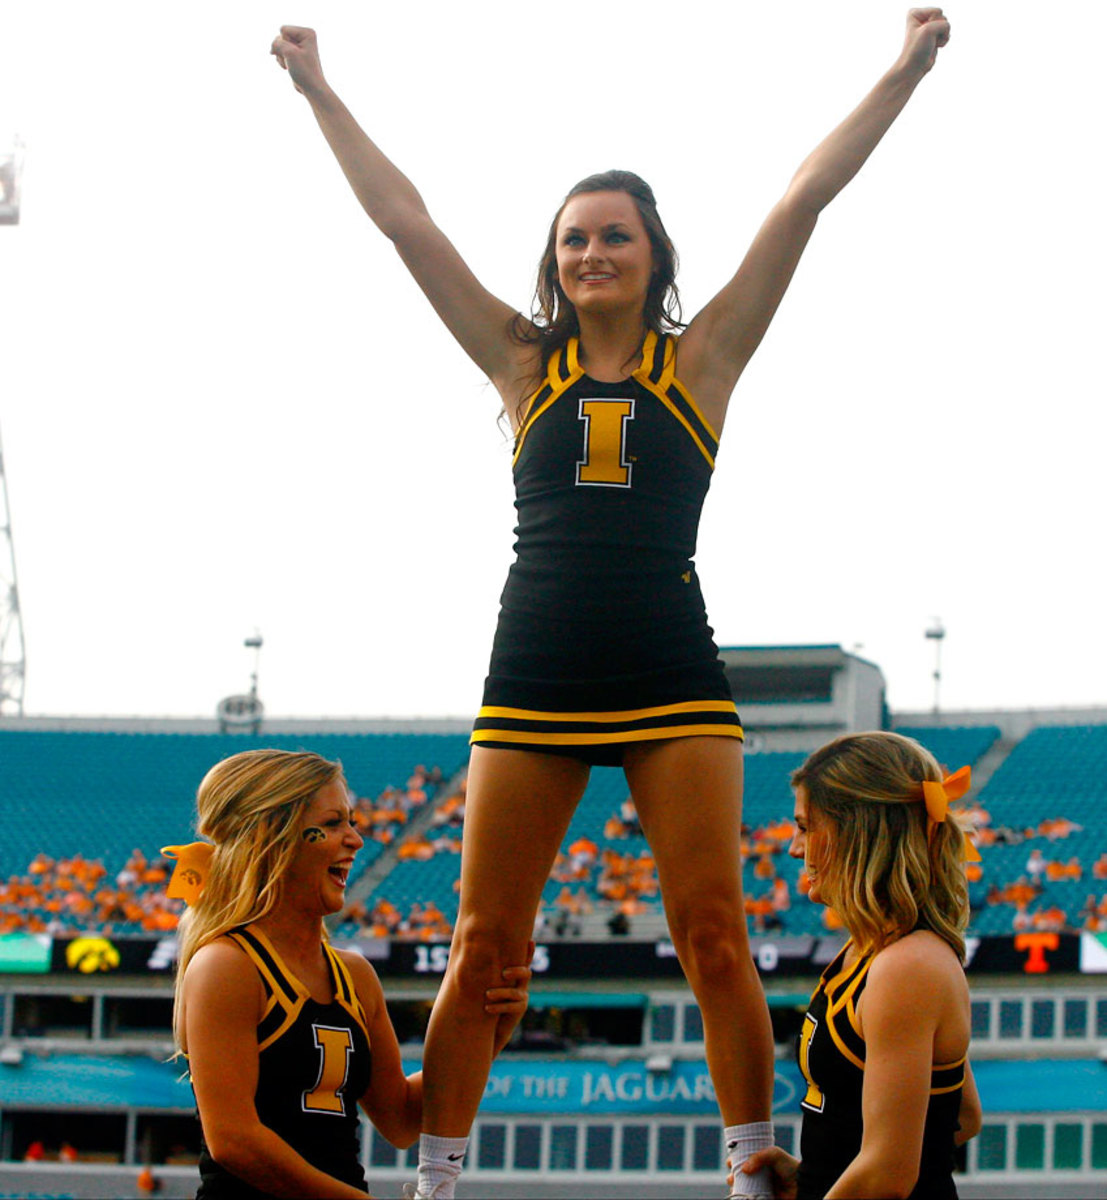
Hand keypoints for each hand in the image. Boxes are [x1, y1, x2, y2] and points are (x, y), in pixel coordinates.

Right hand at [271, 25, 327, 95]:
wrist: (312, 88)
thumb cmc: (305, 71)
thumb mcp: (289, 53)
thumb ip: (276, 43)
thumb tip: (271, 49)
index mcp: (307, 32)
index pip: (283, 30)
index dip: (285, 44)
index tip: (297, 55)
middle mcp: (304, 36)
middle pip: (280, 37)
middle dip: (282, 51)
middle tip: (294, 61)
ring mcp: (299, 45)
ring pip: (278, 45)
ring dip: (281, 57)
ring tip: (292, 65)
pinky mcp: (294, 53)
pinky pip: (280, 52)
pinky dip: (282, 60)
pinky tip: (290, 67)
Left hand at [486, 941, 533, 1056]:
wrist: (492, 1024)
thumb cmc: (485, 997)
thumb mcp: (487, 982)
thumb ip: (486, 970)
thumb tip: (469, 951)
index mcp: (515, 973)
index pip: (523, 960)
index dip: (529, 951)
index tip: (530, 940)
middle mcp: (521, 983)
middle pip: (526, 973)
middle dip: (516, 971)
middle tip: (503, 973)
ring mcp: (522, 996)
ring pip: (515, 992)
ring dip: (500, 993)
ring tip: (487, 995)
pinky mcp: (520, 1009)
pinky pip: (511, 1007)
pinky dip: (498, 1006)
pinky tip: (487, 1008)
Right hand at [736, 1146, 799, 1199]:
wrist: (804, 1185)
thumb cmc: (790, 1167)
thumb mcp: (775, 1154)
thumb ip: (759, 1157)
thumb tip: (743, 1169)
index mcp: (759, 1162)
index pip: (741, 1160)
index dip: (733, 1161)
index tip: (730, 1163)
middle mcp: (758, 1175)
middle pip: (738, 1176)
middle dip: (731, 1177)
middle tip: (732, 1178)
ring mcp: (760, 1188)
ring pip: (741, 1189)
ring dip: (735, 1189)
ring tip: (736, 1188)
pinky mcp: (763, 1199)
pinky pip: (749, 1199)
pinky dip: (743, 1198)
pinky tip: (740, 1195)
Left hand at [899, 8, 950, 75]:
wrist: (914, 68)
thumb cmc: (917, 49)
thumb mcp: (929, 30)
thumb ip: (944, 23)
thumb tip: (947, 29)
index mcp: (915, 13)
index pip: (937, 11)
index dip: (933, 24)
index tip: (922, 35)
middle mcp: (921, 18)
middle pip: (942, 17)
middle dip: (938, 30)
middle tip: (927, 40)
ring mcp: (928, 27)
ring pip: (946, 25)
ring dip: (941, 36)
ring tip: (930, 43)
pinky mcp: (934, 35)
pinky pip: (947, 32)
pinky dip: (943, 40)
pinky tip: (934, 46)